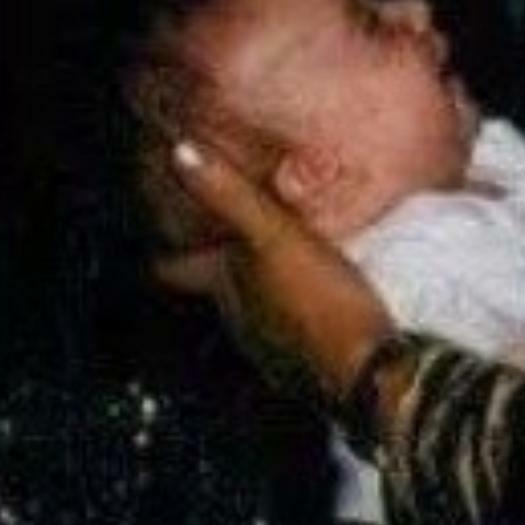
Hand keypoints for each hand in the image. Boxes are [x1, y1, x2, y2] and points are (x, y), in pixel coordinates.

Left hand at [152, 138, 392, 411]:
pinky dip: (290, 306)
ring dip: (253, 285)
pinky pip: (287, 327)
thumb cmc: (318, 303)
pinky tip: (313, 293)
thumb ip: (229, 194)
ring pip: (249, 309)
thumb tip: (180, 152)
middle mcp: (239, 321)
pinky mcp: (307, 362)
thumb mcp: (274, 236)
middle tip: (220, 233)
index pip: (172, 269)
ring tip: (269, 257)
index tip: (154, 239)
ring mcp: (272, 347)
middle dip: (212, 262)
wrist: (370, 372)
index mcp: (223, 288)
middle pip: (212, 289)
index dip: (160, 253)